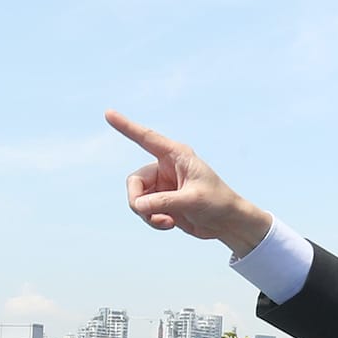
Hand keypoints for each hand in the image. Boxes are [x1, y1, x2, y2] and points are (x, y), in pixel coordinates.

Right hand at [107, 110, 272, 255]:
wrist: (228, 223)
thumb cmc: (218, 203)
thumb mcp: (192, 200)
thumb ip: (164, 202)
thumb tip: (138, 206)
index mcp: (176, 155)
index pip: (146, 138)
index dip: (126, 126)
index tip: (108, 113)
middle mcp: (165, 167)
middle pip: (134, 181)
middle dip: (137, 200)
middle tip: (147, 213)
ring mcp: (162, 186)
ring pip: (137, 199)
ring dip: (147, 214)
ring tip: (167, 223)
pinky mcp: (162, 202)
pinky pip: (144, 211)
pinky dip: (152, 220)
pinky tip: (170, 224)